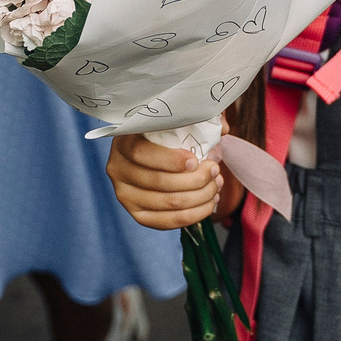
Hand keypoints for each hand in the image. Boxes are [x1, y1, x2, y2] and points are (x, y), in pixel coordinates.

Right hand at [105, 131, 222, 228]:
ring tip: (216, 185)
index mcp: (123, 142)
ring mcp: (125, 195)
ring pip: (167, 203)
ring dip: (200, 196)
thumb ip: (198, 119)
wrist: (151, 156)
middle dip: (195, 179)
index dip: (170, 160)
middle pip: (159, 182)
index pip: (142, 153)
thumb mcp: (175, 121)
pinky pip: (167, 222)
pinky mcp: (138, 215)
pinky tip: (209, 203)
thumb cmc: (165, 134)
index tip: (195, 161)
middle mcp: (118, 170)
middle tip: (215, 170)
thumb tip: (223, 128)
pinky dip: (194, 214)